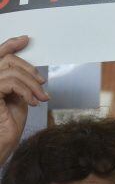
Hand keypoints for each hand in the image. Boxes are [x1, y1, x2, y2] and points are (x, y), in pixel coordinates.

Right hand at [0, 36, 47, 165]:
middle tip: (42, 83)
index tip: (25, 40)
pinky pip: (10, 82)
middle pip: (7, 60)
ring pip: (12, 71)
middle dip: (29, 70)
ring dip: (32, 84)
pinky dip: (26, 91)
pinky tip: (32, 102)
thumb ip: (19, 82)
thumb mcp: (17, 97)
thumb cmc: (7, 125)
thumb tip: (31, 71)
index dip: (10, 45)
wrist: (2, 144)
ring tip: (40, 98)